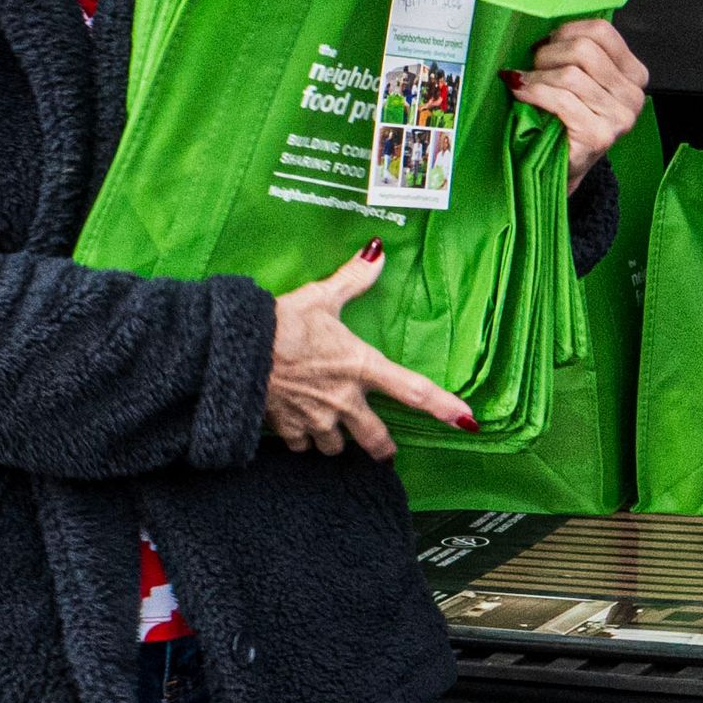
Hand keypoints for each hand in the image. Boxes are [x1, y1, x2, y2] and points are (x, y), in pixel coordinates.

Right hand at [265, 241, 474, 459]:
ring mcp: (317, 420)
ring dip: (336, 442)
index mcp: (360, 366)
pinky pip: (303, 447)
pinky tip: (297, 427)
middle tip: (384, 451)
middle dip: (382, 448)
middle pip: (377, 440)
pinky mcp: (289, 430)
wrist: (235, 351)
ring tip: (330, 429)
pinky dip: (303, 440)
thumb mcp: (321, 297)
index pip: (414, 391)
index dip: (444, 407)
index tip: (467, 421)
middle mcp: (345, 400)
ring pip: (337, 448)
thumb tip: (377, 251)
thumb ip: (353, 279)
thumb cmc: (282, 323)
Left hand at [506, 20, 649, 187]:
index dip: (567, 31)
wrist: (563, 166)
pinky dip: (535, 93)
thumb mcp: (580, 80)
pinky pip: (561, 100)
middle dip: (548, 54)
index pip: (602, 31)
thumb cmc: (567, 119)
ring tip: (523, 83)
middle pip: (584, 49)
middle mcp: (633, 95)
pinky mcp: (599, 136)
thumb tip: (542, 27)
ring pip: (570, 74)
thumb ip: (574, 54)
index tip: (546, 43)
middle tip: (532, 66)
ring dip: (537, 76)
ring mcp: (619, 117)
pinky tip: (522, 95)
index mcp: (633, 74)